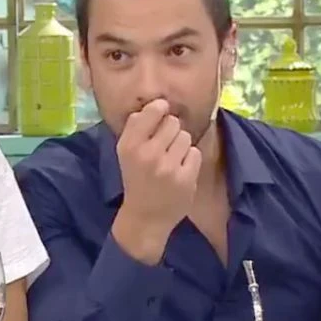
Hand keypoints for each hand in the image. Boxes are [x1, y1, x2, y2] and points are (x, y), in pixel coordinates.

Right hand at [116, 98, 201, 234]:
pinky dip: (190, 160)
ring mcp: (168, 167)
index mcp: (129, 146)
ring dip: (181, 146)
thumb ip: (137, 128)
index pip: (151, 111)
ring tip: (172, 160)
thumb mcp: (125, 153)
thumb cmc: (136, 179)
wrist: (145, 217)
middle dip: (171, 131)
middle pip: (173, 122)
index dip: (160, 108)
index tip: (162, 111)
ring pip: (185, 137)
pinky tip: (180, 171)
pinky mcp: (185, 178)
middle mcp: (148, 154)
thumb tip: (157, 103)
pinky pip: (195, 153)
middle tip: (164, 146)